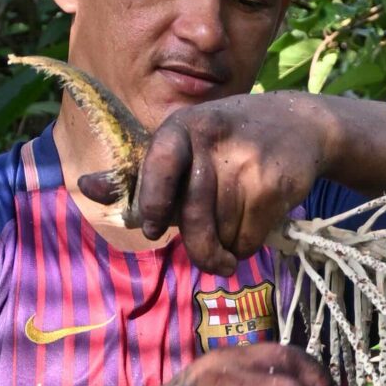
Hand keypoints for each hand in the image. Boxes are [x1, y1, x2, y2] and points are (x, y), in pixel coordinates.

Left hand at [84, 93, 338, 269]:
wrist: (301, 123)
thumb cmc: (227, 141)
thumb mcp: (183, 145)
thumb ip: (138, 173)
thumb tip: (84, 186)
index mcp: (180, 128)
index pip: (157, 168)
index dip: (154, 205)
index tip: (157, 231)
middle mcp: (211, 141)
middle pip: (194, 218)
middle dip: (201, 249)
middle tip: (212, 261)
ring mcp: (245, 162)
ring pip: (223, 234)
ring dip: (230, 245)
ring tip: (240, 225)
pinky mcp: (274, 184)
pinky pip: (250, 237)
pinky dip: (251, 243)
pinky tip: (259, 221)